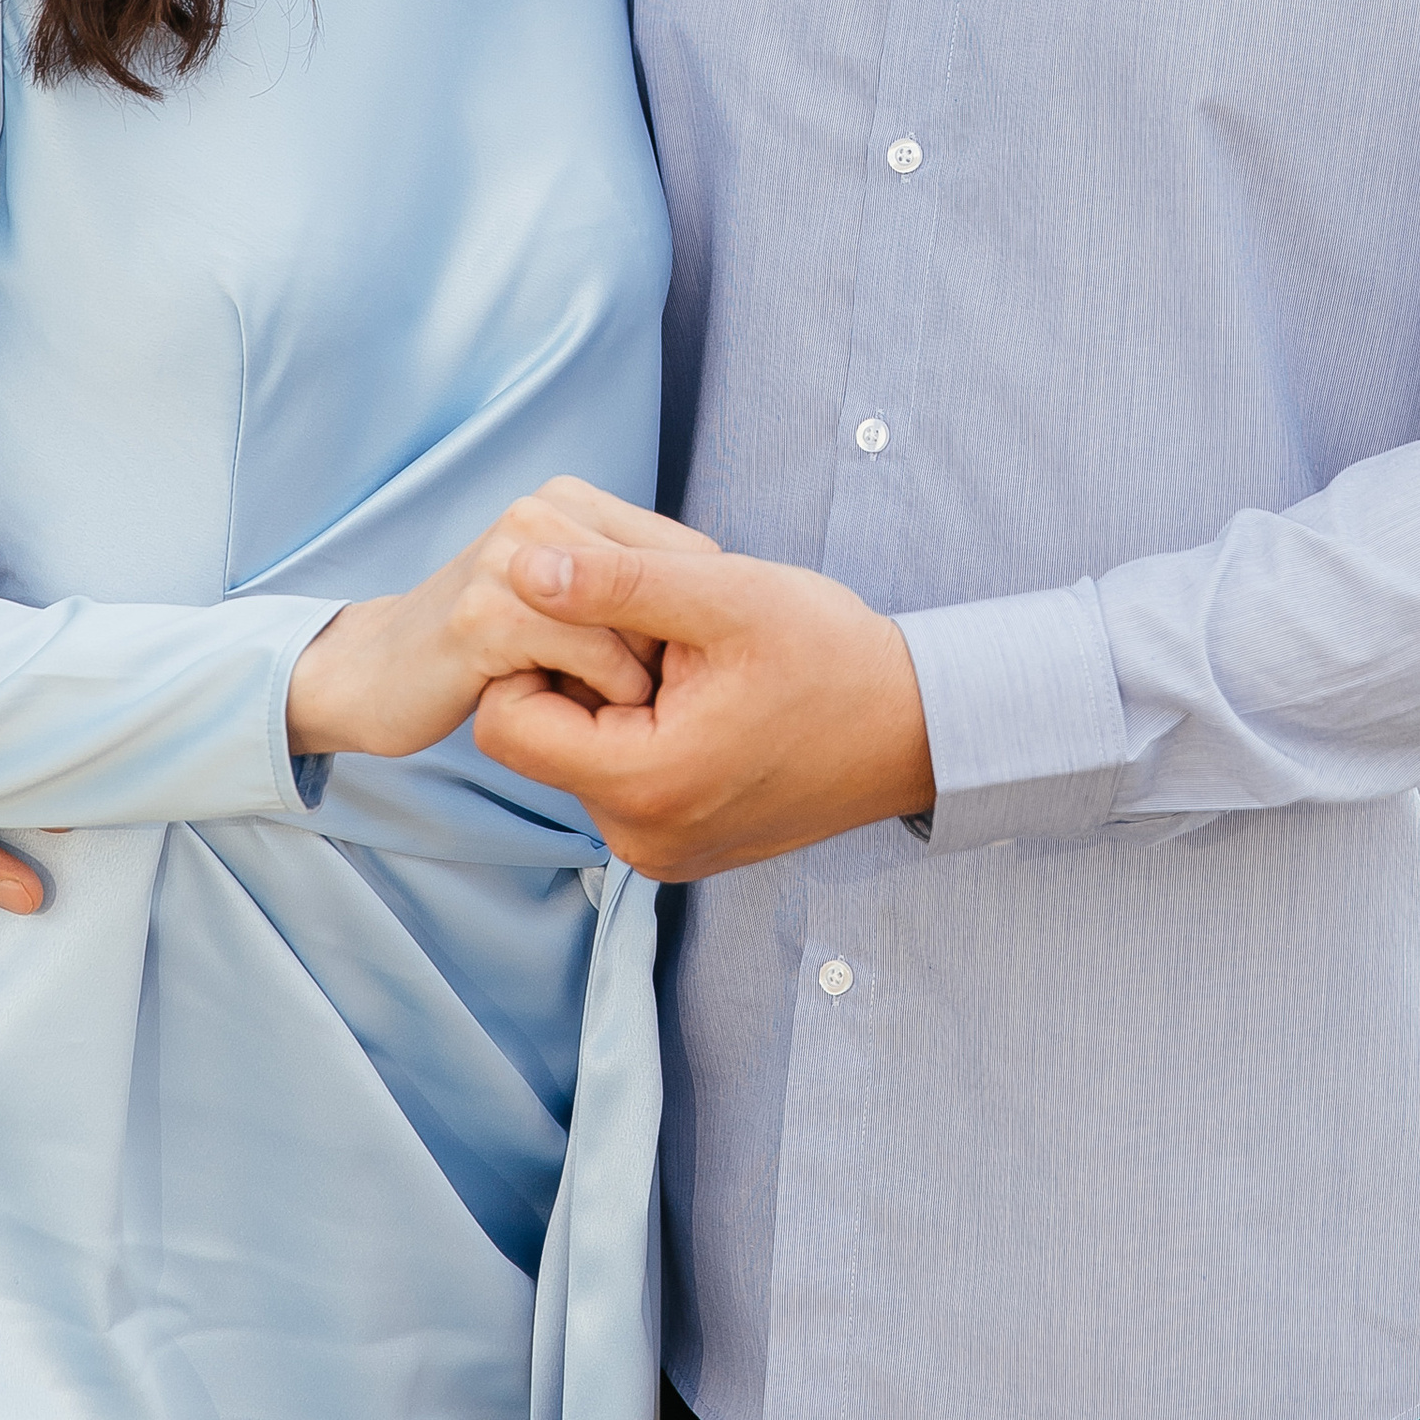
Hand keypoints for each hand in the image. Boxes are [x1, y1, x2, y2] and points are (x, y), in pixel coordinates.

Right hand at [284, 480, 682, 757]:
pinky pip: (592, 655)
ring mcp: (511, 561)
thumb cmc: (488, 646)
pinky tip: (574, 712)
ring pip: (636, 623)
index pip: (690, 555)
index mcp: (568, 499)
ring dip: (637, 681)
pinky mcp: (486, 616)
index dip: (696, 625)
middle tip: (636, 698)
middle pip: (670, 588)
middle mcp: (540, 514)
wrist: (374, 674)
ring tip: (603, 707)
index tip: (670, 673)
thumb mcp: (565, 600)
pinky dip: (605, 694)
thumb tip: (732, 604)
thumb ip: (631, 587)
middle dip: (668, 653)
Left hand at [471, 483, 934, 880]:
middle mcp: (640, 839)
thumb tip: (519, 567)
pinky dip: (642, 732)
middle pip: (540, 739)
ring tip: (691, 668)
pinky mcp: (682, 848)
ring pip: (579, 757)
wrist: (916, 729)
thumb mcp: (725, 596)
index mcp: (644, 786)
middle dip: (581, 675)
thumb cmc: (833, 658)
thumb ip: (614, 583)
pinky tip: (702, 701)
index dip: (532, 654)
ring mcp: (662, 852)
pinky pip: (621, 781)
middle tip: (663, 637)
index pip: (502, 723)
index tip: (598, 617)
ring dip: (613, 701)